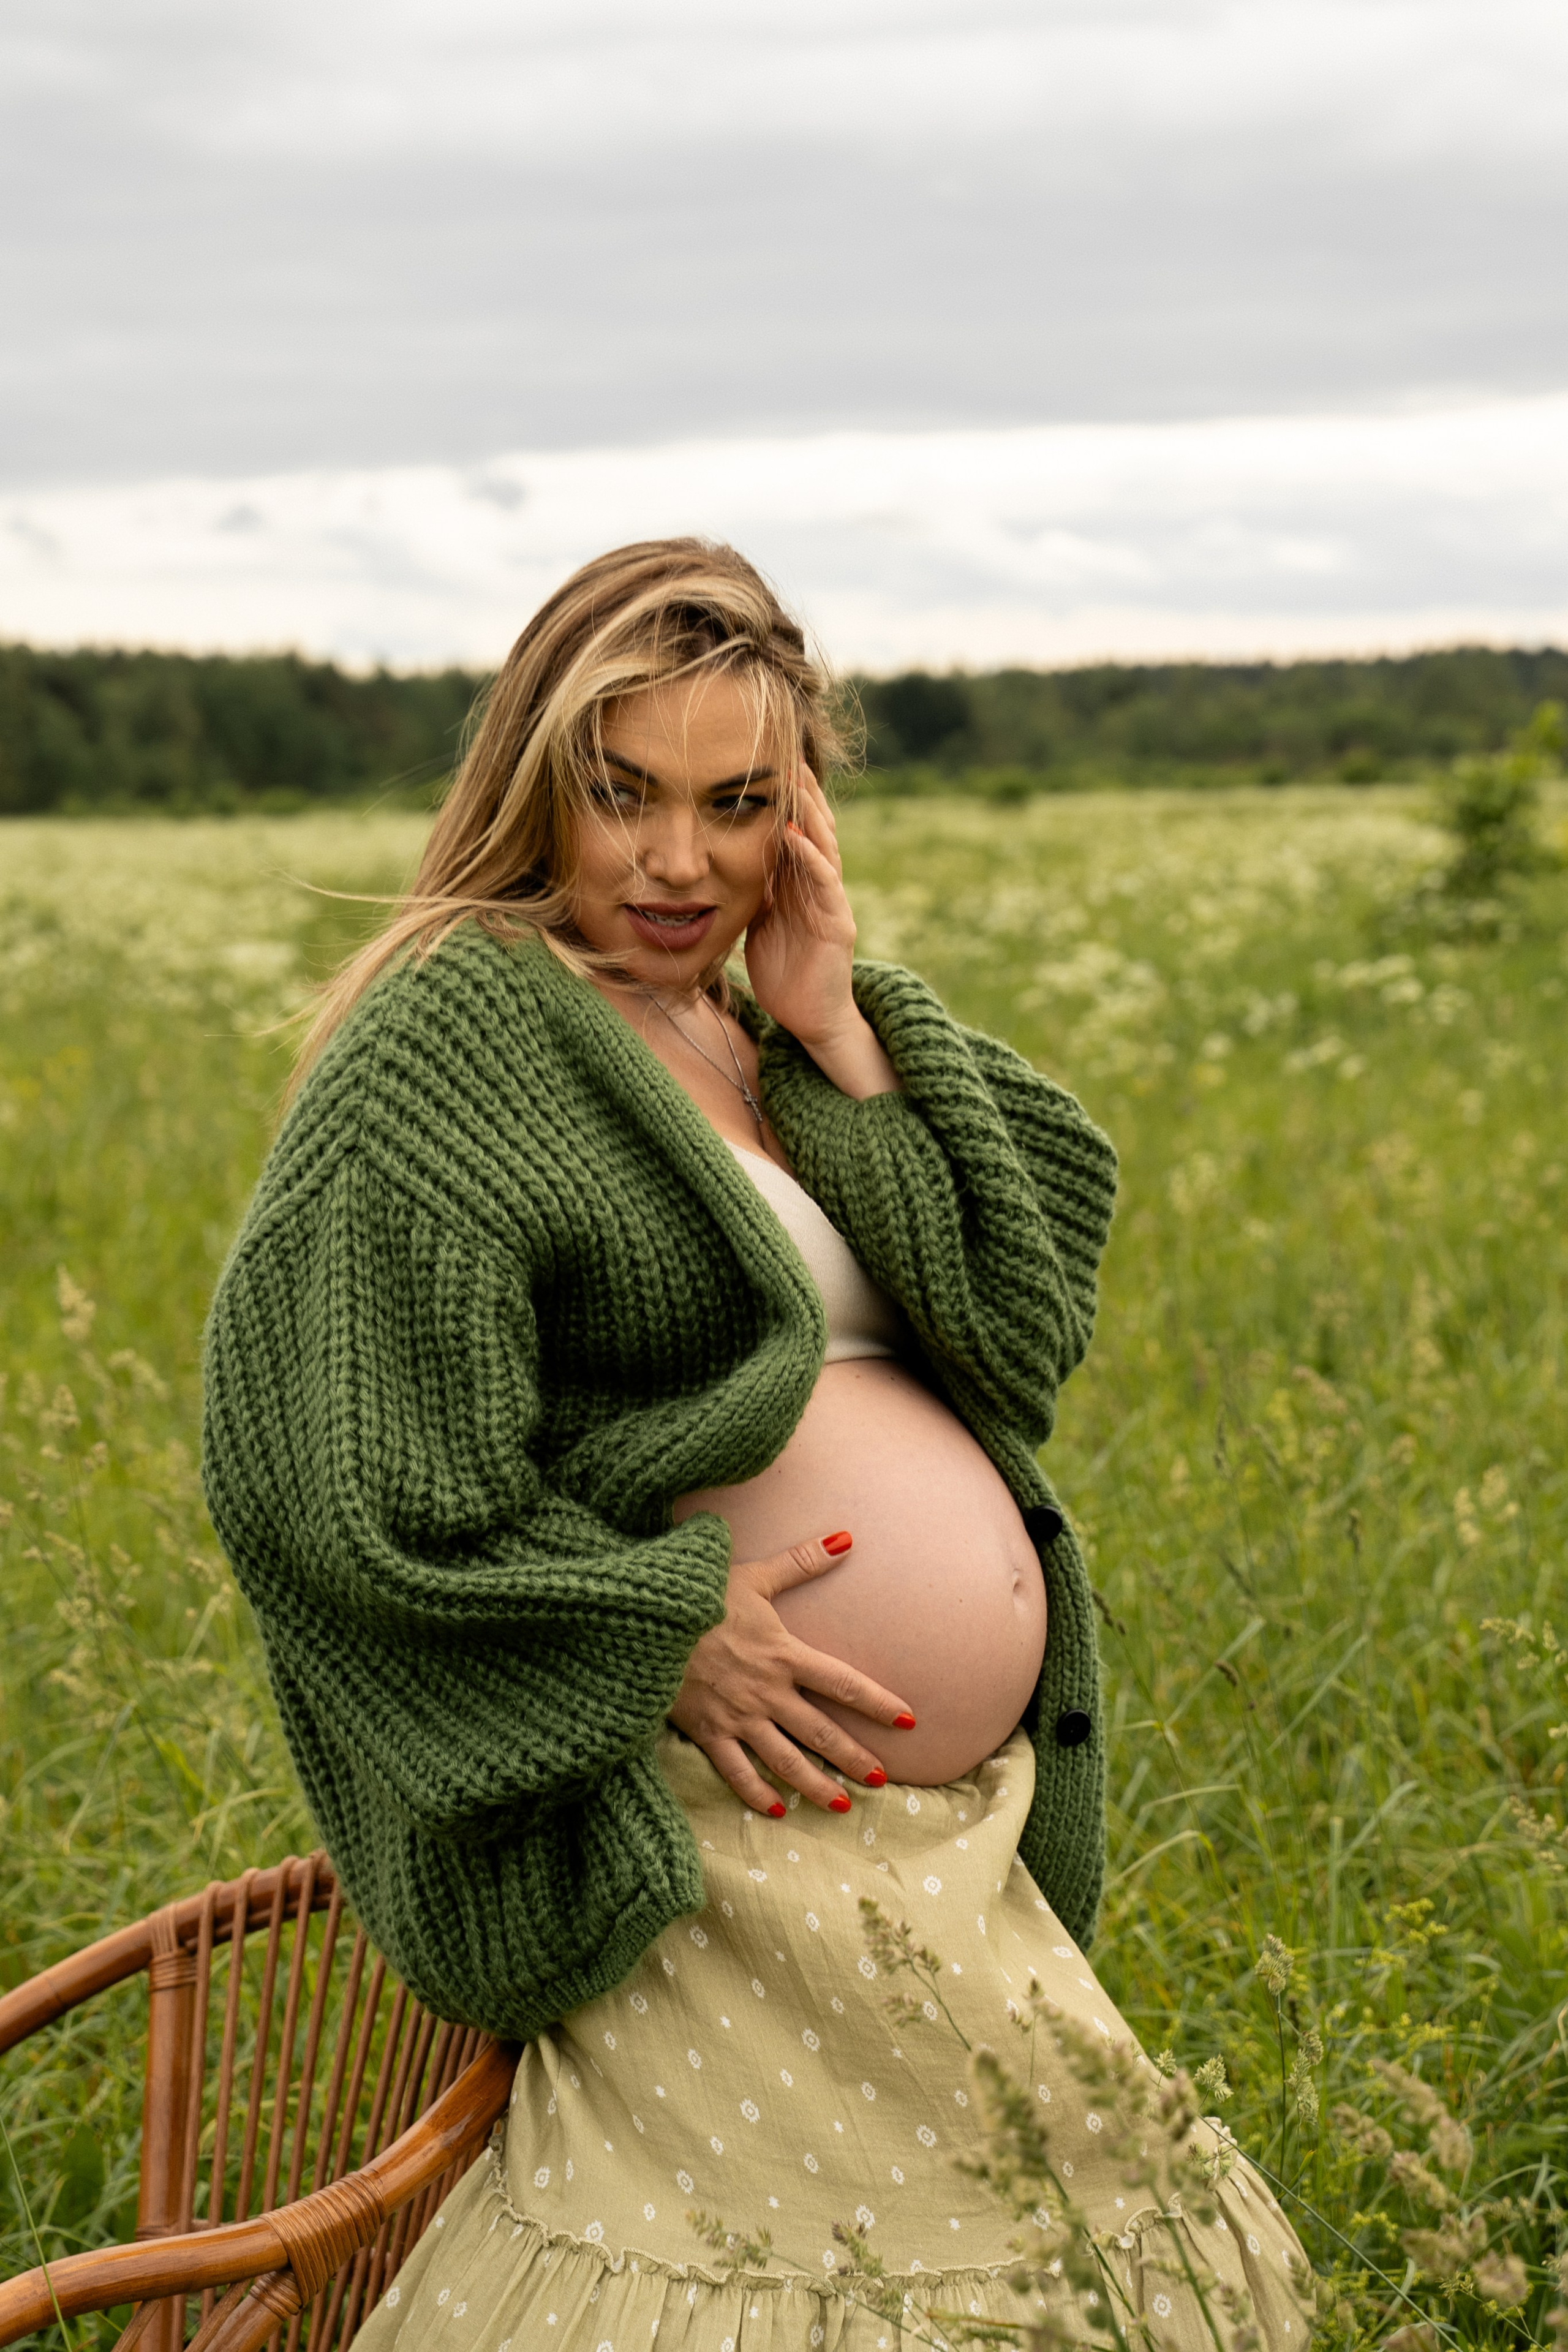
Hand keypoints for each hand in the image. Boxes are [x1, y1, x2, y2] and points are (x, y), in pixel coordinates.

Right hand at [668, 1533, 915, 1812]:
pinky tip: (779, 1811)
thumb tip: (846, 1538)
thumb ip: (801, 1561)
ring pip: (785, 1761)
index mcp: (784, 1654)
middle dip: (854, 1758)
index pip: (844, 1683)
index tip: (908, 1720)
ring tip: (842, 1805)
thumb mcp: (754, 1575)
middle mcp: (767, 1692)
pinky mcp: (707, 1732)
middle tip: (881, 1780)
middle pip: (821, 1732)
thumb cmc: (699, 1594)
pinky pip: (737, 1772)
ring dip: (817, 1785)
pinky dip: (758, 1795)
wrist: (644, 1621)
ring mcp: (738, 1716)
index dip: (878, 1703)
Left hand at [744, 769, 897, 1099]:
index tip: (765, 767)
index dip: (784, 802)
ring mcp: (831, 903)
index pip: (793, 833)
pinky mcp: (838, 924)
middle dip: (803, 795)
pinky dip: (812, 856)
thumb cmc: (783, 975)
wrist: (809, 1020)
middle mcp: (819, 888)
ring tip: (798, 780)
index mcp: (798, 886)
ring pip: (824, 847)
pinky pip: (826, 882)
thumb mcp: (759, 925)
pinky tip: (797, 835)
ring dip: (811, 813)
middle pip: (814, 830)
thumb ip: (753, 894)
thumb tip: (726, 866)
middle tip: (788, 756)